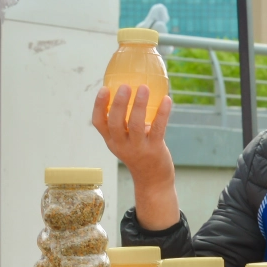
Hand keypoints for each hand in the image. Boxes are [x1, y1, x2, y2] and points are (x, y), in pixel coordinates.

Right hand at [92, 85, 179, 230]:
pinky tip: (167, 99)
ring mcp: (138, 148)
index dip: (99, 105)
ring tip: (144, 88)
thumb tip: (133, 88)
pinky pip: (157, 128)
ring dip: (139, 105)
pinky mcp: (154, 149)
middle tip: (125, 86)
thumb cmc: (139, 154)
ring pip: (136, 125)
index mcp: (112, 140)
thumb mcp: (125, 140)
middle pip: (115, 123)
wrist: (153, 180)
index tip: (105, 89)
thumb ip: (125, 122)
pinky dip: (162, 113)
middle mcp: (122, 145)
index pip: (99, 123)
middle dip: (119, 103)